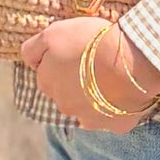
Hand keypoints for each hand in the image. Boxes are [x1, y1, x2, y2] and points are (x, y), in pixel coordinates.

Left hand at [19, 18, 159, 131]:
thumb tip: (28, 60)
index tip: (76, 51)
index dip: (61, 61)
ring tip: (113, 76)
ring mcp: (90, 118)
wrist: (132, 60)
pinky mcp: (115, 125)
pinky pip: (115, 116)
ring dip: (96, 96)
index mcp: (47, 83)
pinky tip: (127, 91)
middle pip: (67, 93)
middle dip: (77, 81)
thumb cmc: (91, 42)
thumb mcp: (53, 33)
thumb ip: (32, 48)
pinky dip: (118, 106)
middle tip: (95, 62)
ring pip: (89, 107)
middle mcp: (64, 106)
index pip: (47, 74)